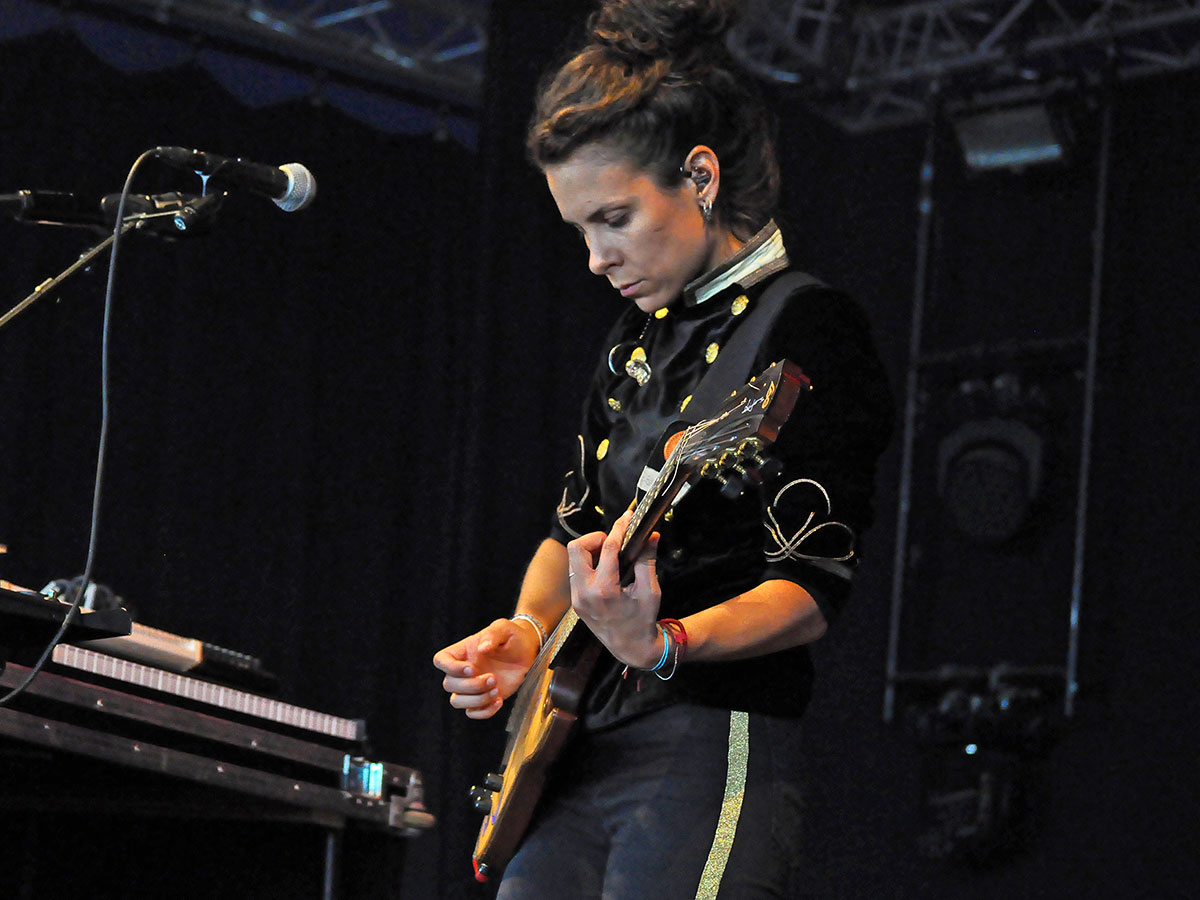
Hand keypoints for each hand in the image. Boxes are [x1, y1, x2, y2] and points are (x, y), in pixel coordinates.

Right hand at [433, 618, 540, 719]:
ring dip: (476, 699)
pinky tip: (499, 700)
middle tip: (493, 678)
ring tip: (496, 690)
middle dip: (471, 685)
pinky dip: (484, 711)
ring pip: (456, 701)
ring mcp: (471, 687)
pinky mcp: (482, 700)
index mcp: (462, 652)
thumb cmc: (512, 637)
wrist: (527, 653)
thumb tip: (482, 648)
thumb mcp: (504, 629)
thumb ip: (492, 635)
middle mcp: (462, 671)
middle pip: (449, 684)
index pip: (441, 660)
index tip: (471, 668)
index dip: (450, 668)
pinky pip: (473, 713)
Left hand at [567, 510, 662, 668]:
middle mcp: (584, 593)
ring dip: (591, 550)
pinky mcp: (575, 601)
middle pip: (576, 548)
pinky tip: (606, 568)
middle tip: (613, 542)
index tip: (627, 518)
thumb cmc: (643, 619)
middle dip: (595, 538)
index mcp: (605, 590)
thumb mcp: (650, 590)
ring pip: (573, 559)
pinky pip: (576, 572)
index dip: (619, 529)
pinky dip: (589, 563)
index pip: (607, 549)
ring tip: (611, 554)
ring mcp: (577, 597)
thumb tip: (651, 535)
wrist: (630, 647)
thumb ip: (647, 560)